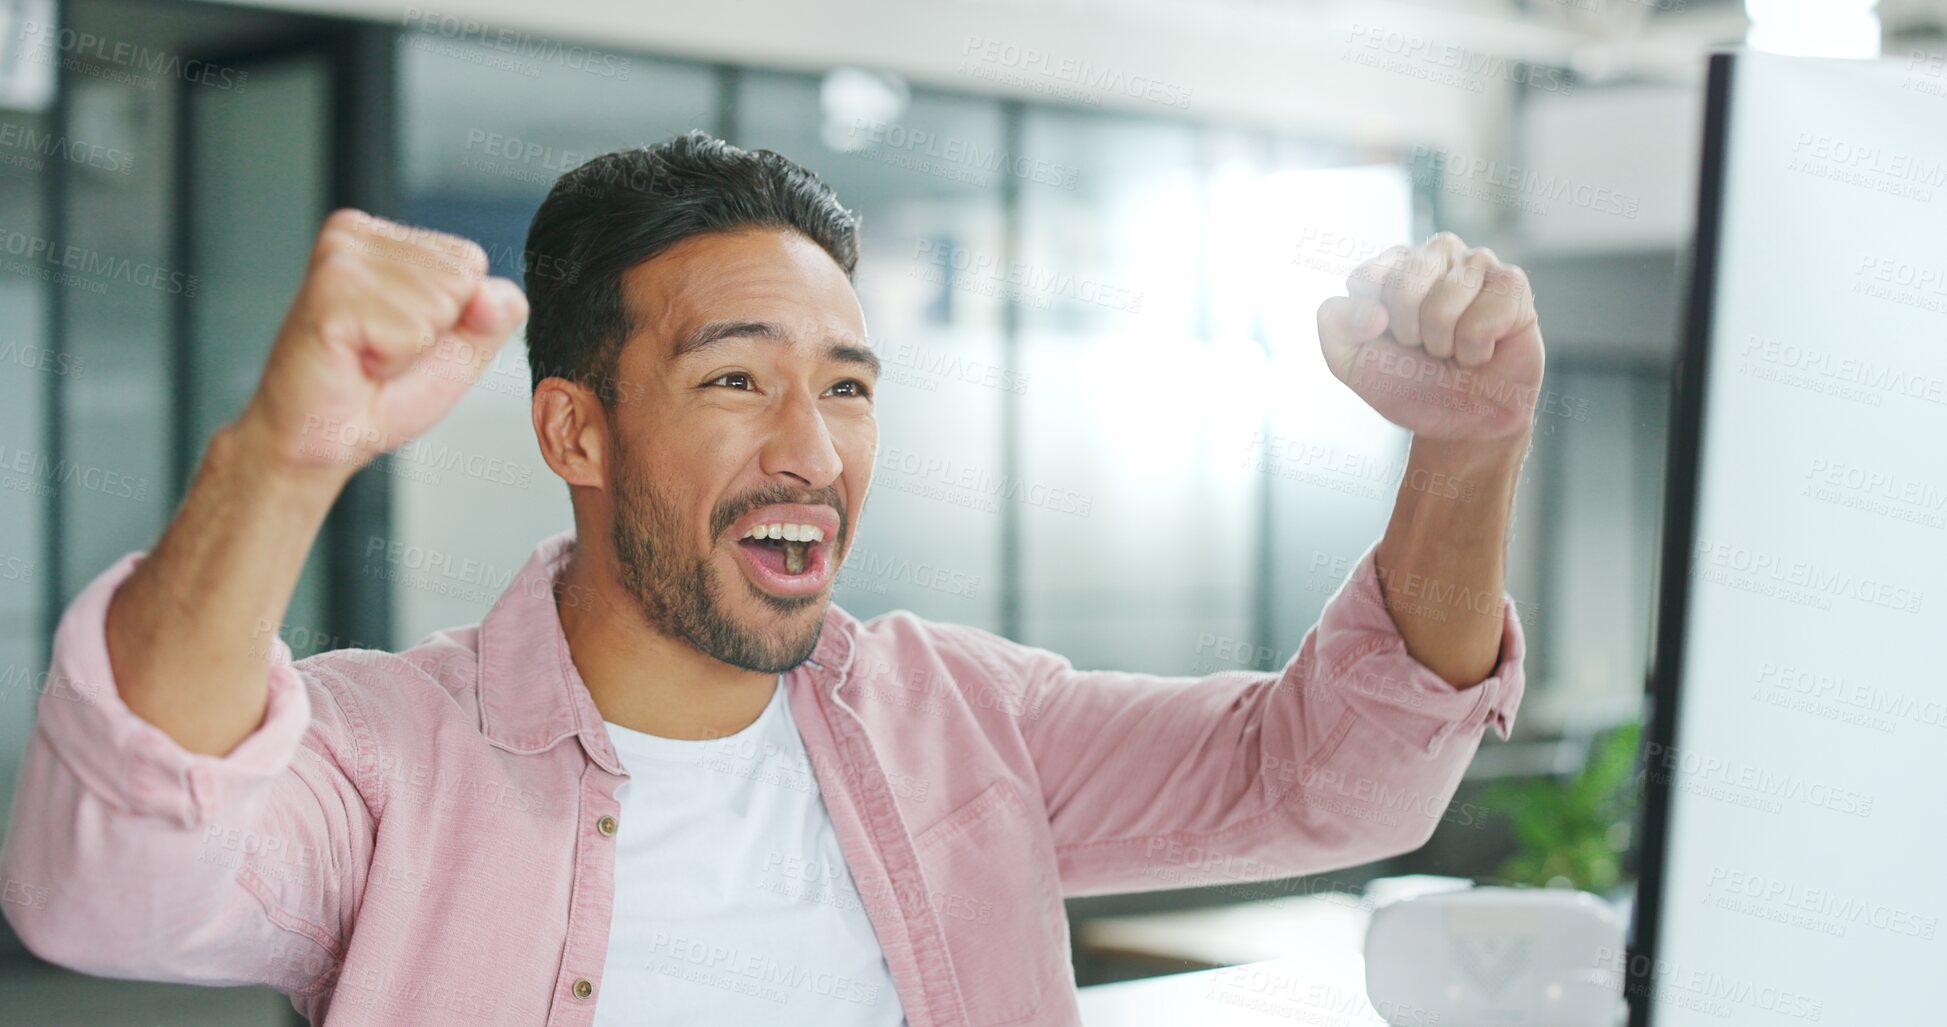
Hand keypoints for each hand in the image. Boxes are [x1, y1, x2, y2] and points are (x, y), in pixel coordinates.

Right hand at [233, 209, 528, 481]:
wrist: (321, 438)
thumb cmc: (379, 393)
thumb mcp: (462, 349)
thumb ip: (494, 314)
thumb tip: (489, 295)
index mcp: (385, 238)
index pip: (471, 260)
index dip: (453, 317)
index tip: (402, 336)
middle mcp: (357, 235)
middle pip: (462, 277)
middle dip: (433, 333)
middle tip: (381, 350)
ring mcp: (341, 258)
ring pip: (440, 303)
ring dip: (410, 350)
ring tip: (366, 355)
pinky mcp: (331, 290)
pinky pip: (411, 331)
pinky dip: (393, 362)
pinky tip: (355, 360)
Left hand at [1316, 232, 1544, 441]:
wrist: (1460, 422)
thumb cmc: (1409, 384)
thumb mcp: (1351, 362)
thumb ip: (1334, 325)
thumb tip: (1373, 310)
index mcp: (1393, 264)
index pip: (1366, 279)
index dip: (1373, 325)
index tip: (1389, 340)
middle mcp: (1435, 254)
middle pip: (1403, 287)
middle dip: (1410, 334)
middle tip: (1426, 348)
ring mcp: (1477, 264)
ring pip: (1444, 304)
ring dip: (1444, 344)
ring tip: (1455, 349)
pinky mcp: (1512, 285)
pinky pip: (1483, 318)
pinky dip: (1476, 349)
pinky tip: (1484, 349)